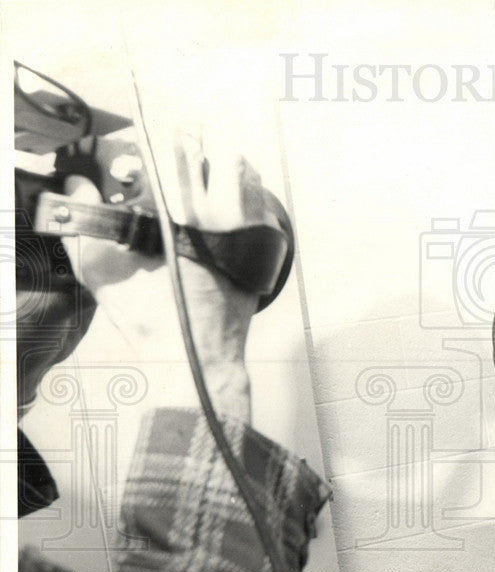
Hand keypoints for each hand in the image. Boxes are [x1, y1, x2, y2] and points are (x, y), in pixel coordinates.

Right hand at [61, 127, 268, 421]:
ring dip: (228, 167)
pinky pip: (262, 204)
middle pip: (218, 153)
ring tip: (211, 173)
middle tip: (189, 148)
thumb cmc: (146, 318)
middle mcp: (215, 215)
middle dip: (201, 147)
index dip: (167, 135)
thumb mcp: (100, 272)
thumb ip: (81, 223)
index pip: (175, 149)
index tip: (160, 132)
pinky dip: (248, 195)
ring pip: (245, 174)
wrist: (194, 357)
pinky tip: (233, 202)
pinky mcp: (263, 248)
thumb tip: (71, 188)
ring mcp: (245, 231)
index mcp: (173, 214)